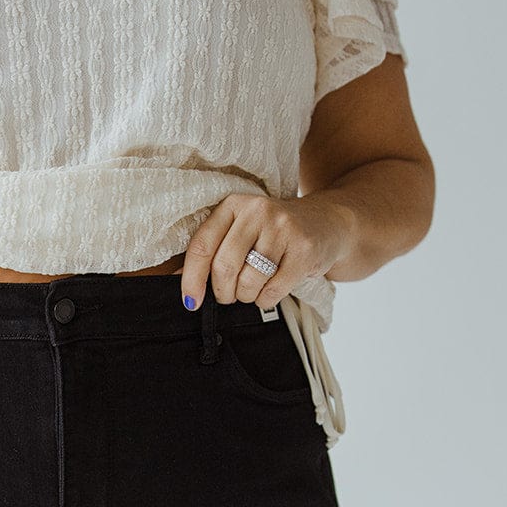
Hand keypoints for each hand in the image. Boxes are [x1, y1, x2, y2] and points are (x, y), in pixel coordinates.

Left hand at [179, 192, 352, 309]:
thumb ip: (213, 251)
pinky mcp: (304, 249)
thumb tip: (179, 283)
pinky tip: (272, 288)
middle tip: (229, 295)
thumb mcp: (242, 230)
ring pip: (248, 282)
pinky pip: (272, 291)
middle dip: (223, 292)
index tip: (191, 302)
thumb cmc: (274, 233)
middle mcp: (257, 210)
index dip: (191, 279)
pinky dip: (266, 299)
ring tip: (254, 288)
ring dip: (246, 296)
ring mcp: (283, 228)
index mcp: (233, 204)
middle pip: (224, 268)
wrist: (328, 223)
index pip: (202, 245)